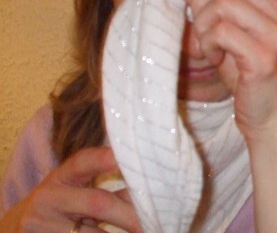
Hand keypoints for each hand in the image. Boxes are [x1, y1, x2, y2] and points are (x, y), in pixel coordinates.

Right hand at [0, 146, 141, 232]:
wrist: (19, 226)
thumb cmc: (60, 204)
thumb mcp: (77, 191)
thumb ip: (107, 189)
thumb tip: (147, 191)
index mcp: (62, 176)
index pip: (83, 162)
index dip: (104, 159)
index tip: (123, 159)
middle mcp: (49, 197)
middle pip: (97, 202)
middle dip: (127, 214)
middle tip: (150, 222)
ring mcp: (40, 223)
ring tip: (137, 231)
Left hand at [164, 0, 276, 140]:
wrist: (274, 123)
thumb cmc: (252, 82)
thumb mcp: (236, 38)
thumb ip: (219, 11)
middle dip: (199, 2)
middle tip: (199, 31)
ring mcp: (276, 34)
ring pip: (221, 4)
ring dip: (203, 26)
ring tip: (209, 49)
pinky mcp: (265, 56)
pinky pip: (222, 32)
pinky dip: (209, 44)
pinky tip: (215, 59)